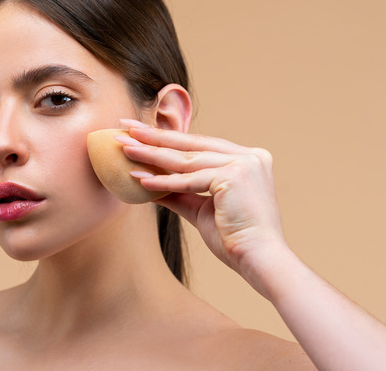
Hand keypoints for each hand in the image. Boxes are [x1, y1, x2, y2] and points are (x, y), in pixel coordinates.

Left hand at [118, 119, 288, 289]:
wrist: (260, 260)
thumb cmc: (235, 239)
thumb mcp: (202, 209)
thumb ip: (179, 192)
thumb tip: (147, 181)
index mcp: (248, 159)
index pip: (201, 145)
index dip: (169, 138)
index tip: (141, 132)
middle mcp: (249, 156)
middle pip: (192, 145)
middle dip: (155, 136)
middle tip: (126, 126)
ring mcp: (244, 163)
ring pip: (187, 160)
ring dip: (152, 154)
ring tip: (125, 149)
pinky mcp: (235, 176)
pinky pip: (189, 179)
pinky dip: (163, 181)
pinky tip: (140, 179)